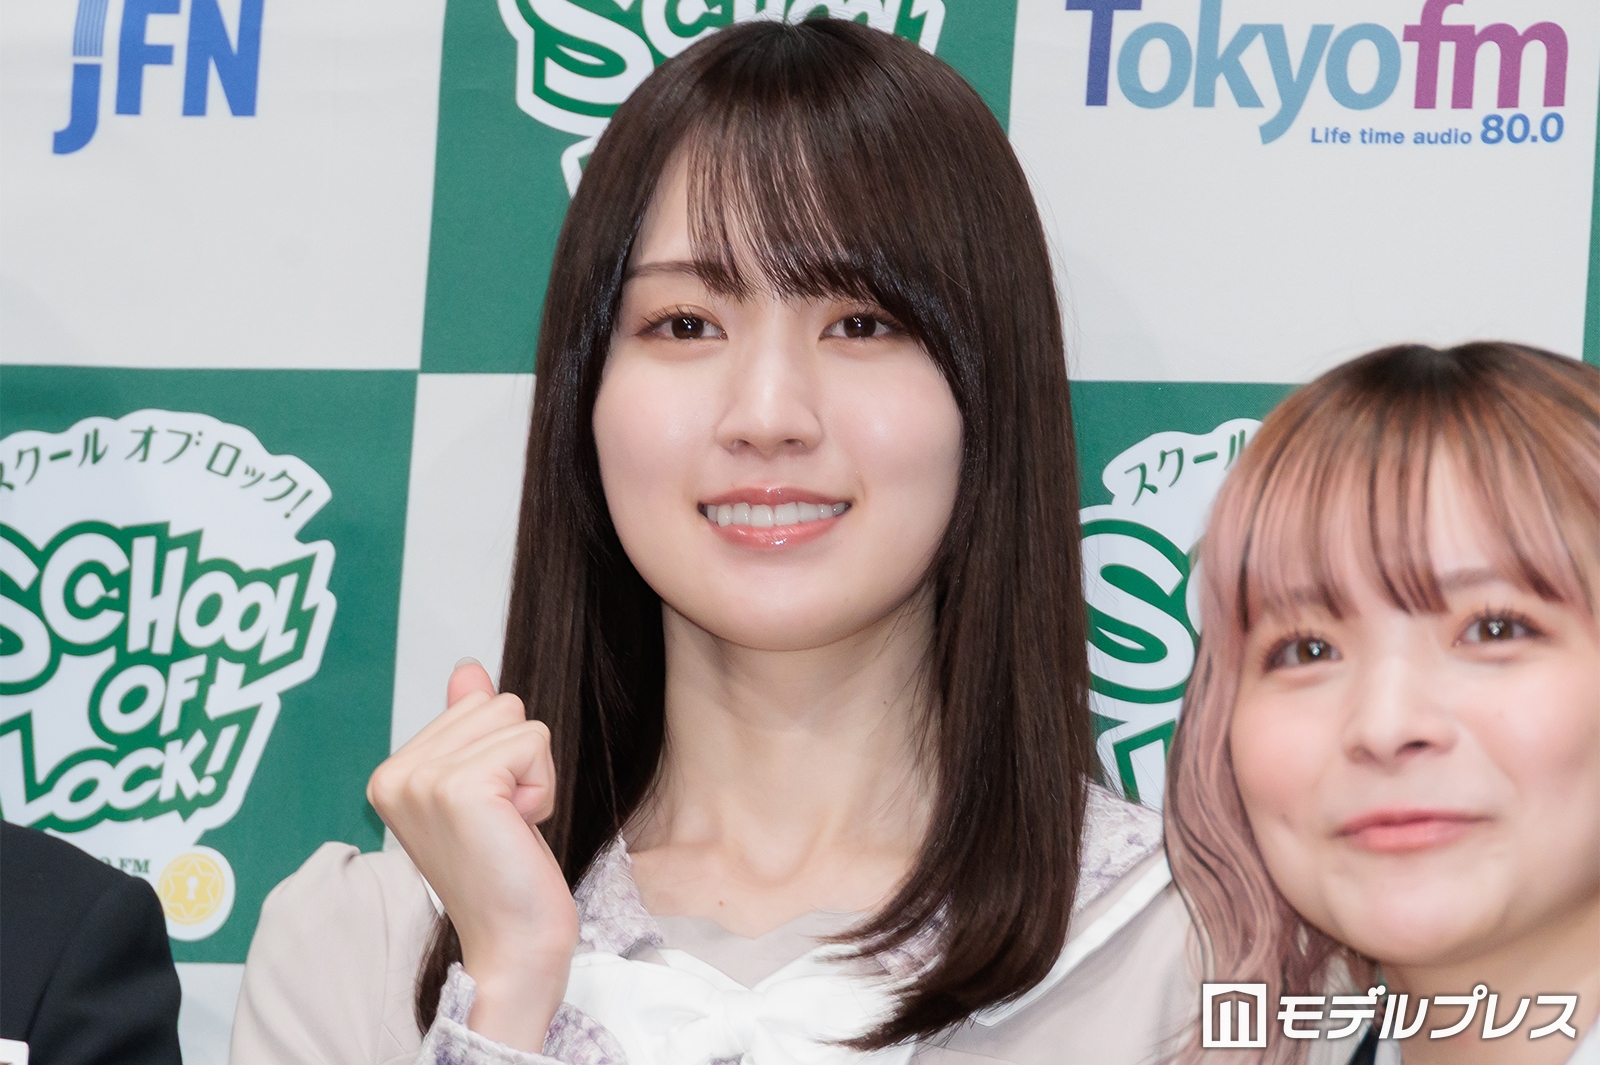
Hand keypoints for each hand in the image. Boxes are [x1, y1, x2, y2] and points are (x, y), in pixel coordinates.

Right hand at [367, 660, 578, 1050]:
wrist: (512, 945)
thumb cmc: (504, 874)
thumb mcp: (484, 790)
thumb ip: (468, 727)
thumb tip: (467, 669)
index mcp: (393, 773)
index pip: (476, 703)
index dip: (502, 756)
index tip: (489, 814)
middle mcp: (395, 774)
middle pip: (495, 702)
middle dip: (518, 758)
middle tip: (502, 822)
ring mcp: (422, 780)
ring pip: (516, 717)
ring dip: (532, 774)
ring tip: (509, 826)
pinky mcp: (459, 788)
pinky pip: (531, 741)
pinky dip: (541, 786)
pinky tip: (518, 829)